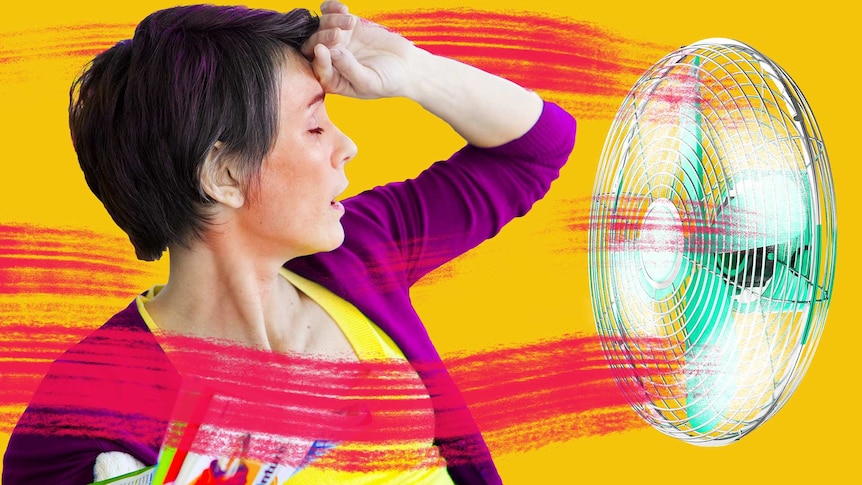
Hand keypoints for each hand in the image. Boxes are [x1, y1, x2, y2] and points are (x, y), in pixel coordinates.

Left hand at [301, 1, 420, 98]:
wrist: (407, 66)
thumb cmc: (388, 81)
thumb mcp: (369, 82)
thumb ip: (349, 69)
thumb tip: (332, 52)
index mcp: (333, 79)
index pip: (317, 68)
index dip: (318, 59)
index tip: (323, 50)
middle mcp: (330, 60)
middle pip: (314, 45)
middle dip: (322, 38)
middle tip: (338, 34)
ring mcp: (337, 41)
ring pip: (321, 27)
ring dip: (331, 21)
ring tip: (350, 22)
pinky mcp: (347, 26)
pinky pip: (331, 12)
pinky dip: (332, 7)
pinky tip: (344, 9)